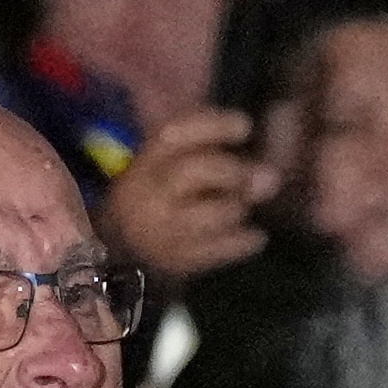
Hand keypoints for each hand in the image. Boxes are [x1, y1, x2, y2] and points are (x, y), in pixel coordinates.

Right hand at [96, 109, 271, 287]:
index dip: (212, 126)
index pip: (173, 135)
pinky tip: (257, 236)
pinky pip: (212, 252)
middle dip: (232, 171)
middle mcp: (147, 194)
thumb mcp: (168, 168)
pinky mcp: (172, 262)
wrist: (121, 256)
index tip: (245, 126)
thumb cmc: (157, 200)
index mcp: (145, 162)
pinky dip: (240, 243)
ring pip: (202, 216)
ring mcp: (158, 231)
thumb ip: (209, 153)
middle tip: (264, 176)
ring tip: (246, 208)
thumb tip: (266, 167)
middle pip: (189, 172)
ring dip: (235, 208)